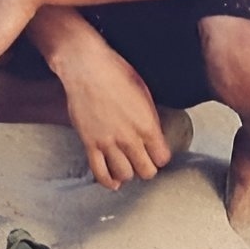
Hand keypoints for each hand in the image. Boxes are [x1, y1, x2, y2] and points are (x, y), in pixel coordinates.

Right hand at [56, 43, 171, 190]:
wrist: (87, 67)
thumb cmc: (116, 72)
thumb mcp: (143, 91)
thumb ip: (149, 117)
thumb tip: (153, 133)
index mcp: (147, 123)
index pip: (162, 157)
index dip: (161, 156)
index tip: (158, 153)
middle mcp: (129, 138)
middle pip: (146, 171)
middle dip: (147, 168)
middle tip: (145, 161)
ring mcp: (108, 143)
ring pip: (125, 175)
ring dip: (129, 173)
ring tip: (129, 166)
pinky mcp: (90, 144)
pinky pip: (99, 173)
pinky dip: (108, 181)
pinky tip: (113, 181)